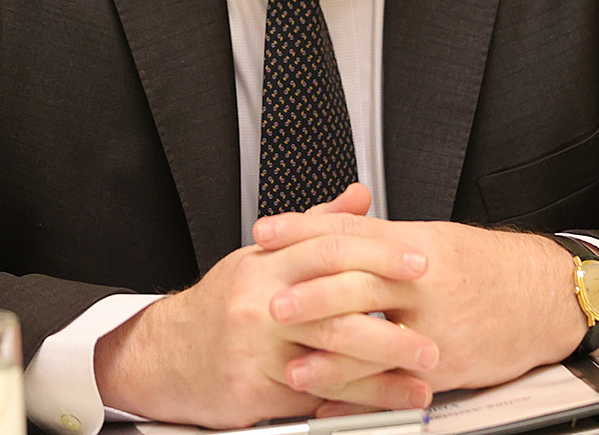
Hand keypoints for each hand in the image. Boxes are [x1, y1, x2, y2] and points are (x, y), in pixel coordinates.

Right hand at [94, 186, 439, 427]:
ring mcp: (256, 348)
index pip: (330, 249)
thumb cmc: (224, 305)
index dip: (378, 255)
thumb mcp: (263, 257)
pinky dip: (355, 400)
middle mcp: (260, 303)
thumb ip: (316, 228)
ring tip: (422, 374)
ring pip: (329, 358)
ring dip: (383, 370)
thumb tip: (359, 197)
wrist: (167, 354)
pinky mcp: (252, 389)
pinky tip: (386, 400)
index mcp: (267, 264)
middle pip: (335, 308)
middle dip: (390, 322)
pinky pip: (314, 396)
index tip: (418, 264)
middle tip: (431, 332)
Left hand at [254, 213, 598, 395]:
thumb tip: (329, 225)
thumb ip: (381, 237)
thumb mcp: (433, 239)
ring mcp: (436, 324)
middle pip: (359, 282)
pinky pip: (398, 381)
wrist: (545, 295)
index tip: (265, 232)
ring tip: (292, 366)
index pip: (350, 231)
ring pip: (376, 339)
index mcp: (415, 243)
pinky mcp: (449, 362)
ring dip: (330, 356)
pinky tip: (334, 403)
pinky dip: (362, 395)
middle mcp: (423, 280)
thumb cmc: (486, 267)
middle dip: (311, 296)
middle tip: (270, 304)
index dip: (303, 230)